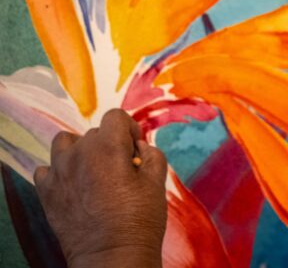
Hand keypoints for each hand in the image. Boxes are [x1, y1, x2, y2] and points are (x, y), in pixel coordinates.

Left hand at [34, 108, 167, 267]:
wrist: (112, 257)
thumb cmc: (140, 219)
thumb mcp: (157, 181)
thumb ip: (150, 154)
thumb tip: (138, 147)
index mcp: (108, 147)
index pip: (115, 117)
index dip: (130, 129)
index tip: (135, 148)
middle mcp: (79, 154)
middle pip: (94, 132)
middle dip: (110, 144)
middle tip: (122, 168)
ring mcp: (58, 173)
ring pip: (65, 143)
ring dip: (80, 150)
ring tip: (93, 169)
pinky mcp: (46, 193)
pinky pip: (46, 169)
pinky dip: (59, 171)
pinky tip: (74, 184)